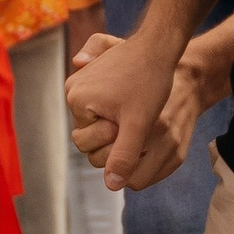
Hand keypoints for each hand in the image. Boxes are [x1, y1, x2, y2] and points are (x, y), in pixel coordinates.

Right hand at [66, 30, 186, 191]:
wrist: (160, 47)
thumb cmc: (150, 83)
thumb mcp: (139, 125)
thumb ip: (123, 156)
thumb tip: (111, 186)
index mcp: (76, 99)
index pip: (88, 142)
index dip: (114, 137)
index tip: (131, 120)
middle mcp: (73, 89)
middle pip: (89, 132)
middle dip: (113, 130)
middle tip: (134, 116)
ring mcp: (82, 81)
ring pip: (97, 120)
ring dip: (116, 120)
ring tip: (136, 107)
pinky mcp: (94, 76)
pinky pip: (101, 105)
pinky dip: (117, 109)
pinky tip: (134, 99)